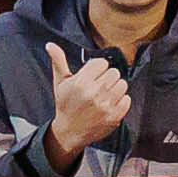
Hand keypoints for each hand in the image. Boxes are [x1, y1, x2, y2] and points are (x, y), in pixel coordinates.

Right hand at [50, 46, 134, 160]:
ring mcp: (105, 105)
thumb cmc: (65, 105)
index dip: (98, 68)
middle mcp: (94, 93)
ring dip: (115, 88)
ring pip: (122, 84)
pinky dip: (121, 101)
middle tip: (98, 86)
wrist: (69, 132)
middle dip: (107, 77)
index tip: (92, 76)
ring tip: (104, 95)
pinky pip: (127, 99)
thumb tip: (50, 44)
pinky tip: (109, 104)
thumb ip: (58, 61)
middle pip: (114, 72)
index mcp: (81, 82)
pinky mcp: (114, 116)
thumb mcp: (60, 83)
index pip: (102, 63)